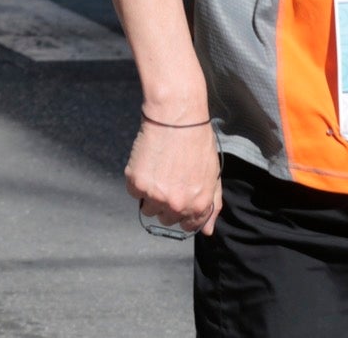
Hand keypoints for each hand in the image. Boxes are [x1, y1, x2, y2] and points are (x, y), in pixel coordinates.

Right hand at [126, 120, 221, 237]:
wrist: (177, 117)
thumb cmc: (198, 141)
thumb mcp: (213, 174)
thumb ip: (213, 205)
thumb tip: (208, 231)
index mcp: (199, 205)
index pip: (188, 226)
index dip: (184, 212)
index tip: (180, 197)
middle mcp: (178, 205)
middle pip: (166, 219)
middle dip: (167, 203)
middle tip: (169, 178)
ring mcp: (156, 196)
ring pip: (148, 209)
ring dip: (151, 194)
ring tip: (159, 170)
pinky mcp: (137, 184)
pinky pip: (134, 193)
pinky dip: (138, 180)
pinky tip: (148, 162)